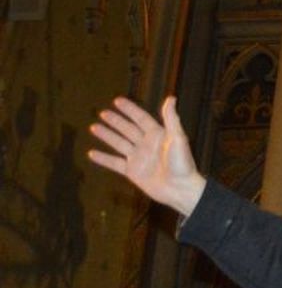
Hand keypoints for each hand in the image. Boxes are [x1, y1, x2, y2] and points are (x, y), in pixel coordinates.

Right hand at [88, 96, 205, 216]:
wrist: (180, 189)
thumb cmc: (182, 163)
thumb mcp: (178, 138)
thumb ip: (171, 119)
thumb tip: (171, 98)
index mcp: (158, 135)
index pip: (141, 118)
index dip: (130, 109)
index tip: (117, 101)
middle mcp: (147, 145)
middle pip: (128, 129)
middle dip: (115, 121)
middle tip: (102, 113)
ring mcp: (139, 158)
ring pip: (119, 143)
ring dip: (106, 135)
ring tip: (93, 127)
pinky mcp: (133, 172)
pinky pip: (114, 163)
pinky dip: (103, 159)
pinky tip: (91, 153)